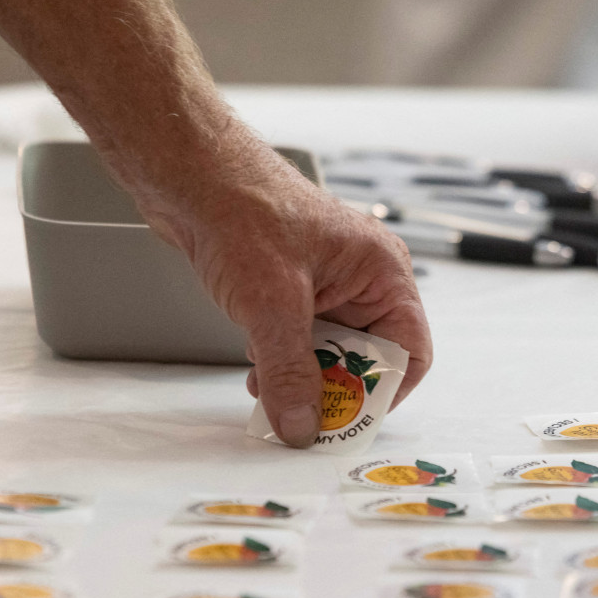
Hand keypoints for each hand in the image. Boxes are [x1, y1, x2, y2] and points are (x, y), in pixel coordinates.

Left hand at [142, 137, 432, 447]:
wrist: (189, 173)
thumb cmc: (244, 209)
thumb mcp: (273, 303)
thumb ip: (290, 371)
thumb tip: (302, 425)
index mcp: (382, 272)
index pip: (409, 351)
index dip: (383, 391)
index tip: (348, 420)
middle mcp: (362, 279)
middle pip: (367, 358)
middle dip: (334, 389)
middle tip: (303, 415)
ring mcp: (326, 284)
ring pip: (329, 353)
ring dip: (301, 378)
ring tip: (269, 390)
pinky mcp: (292, 289)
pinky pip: (300, 341)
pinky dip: (281, 362)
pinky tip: (256, 368)